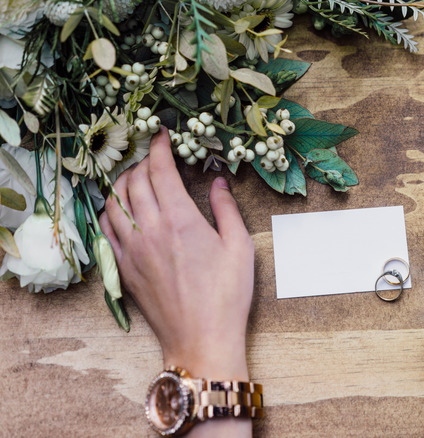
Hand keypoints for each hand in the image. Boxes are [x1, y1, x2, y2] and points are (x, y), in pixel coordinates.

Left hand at [99, 129, 253, 435]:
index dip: (159, 147)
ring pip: (113, 203)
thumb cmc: (227, 296)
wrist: (202, 339)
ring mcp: (132, 250)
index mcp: (181, 220)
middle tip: (154, 156)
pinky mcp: (123, 268)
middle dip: (142, 162)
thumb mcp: (240, 247)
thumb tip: (218, 181)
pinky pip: (106, 230)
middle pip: (134, 181)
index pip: (161, 171)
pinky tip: (120, 209)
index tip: (161, 134)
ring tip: (134, 177)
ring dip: (121, 183)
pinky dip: (109, 211)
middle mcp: (150, 230)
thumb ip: (226, 209)